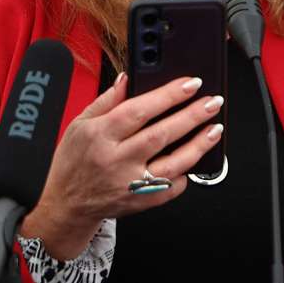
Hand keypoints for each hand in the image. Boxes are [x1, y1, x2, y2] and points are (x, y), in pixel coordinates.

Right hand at [19, 73, 224, 259]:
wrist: (67, 204)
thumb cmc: (74, 162)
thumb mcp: (80, 124)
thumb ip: (107, 100)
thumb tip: (129, 77)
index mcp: (99, 136)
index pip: (138, 110)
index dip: (168, 95)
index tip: (191, 83)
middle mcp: (116, 160)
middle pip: (161, 134)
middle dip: (192, 115)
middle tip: (213, 102)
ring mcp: (130, 183)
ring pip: (173, 163)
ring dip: (199, 145)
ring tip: (215, 128)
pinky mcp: (141, 202)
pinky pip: (172, 188)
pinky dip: (187, 174)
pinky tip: (195, 160)